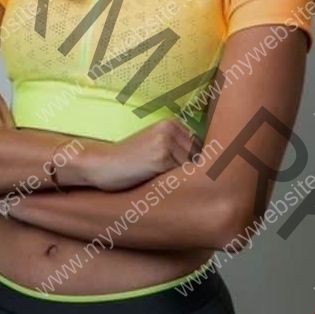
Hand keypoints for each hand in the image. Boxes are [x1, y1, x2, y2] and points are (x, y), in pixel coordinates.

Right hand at [87, 119, 203, 191]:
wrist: (102, 164)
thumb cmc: (129, 161)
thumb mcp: (155, 146)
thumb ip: (179, 150)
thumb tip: (212, 168)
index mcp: (172, 123)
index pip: (201, 148)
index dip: (199, 166)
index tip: (194, 178)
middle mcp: (172, 129)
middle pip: (202, 157)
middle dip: (197, 174)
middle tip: (184, 187)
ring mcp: (167, 142)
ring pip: (194, 168)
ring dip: (188, 182)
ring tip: (170, 189)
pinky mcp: (161, 158)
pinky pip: (183, 177)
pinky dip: (178, 187)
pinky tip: (163, 189)